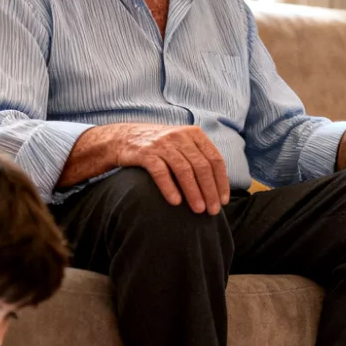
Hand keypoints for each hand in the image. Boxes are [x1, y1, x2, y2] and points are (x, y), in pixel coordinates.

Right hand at [109, 123, 230, 214]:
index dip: (221, 181)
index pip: (215, 159)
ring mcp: (162, 144)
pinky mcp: (145, 153)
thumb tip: (218, 185)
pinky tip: (175, 202)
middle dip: (210, 191)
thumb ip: (198, 156)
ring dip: (194, 192)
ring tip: (198, 210)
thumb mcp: (181, 143)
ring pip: (184, 170)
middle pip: (201, 166)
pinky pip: (160, 172)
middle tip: (213, 211)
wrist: (122, 138)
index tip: (223, 200)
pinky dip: (169, 188)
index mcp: (194, 134)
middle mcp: (180, 136)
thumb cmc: (158, 146)